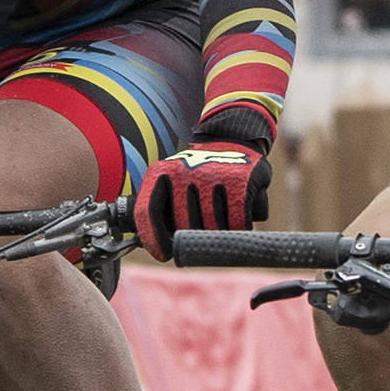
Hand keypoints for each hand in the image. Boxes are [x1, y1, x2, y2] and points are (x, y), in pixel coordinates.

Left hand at [130, 135, 272, 259]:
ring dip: (219, 231)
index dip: (154, 238)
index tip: (164, 254)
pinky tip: (238, 218)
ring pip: (213, 227)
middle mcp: (184, 172)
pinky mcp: (241, 179)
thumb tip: (158, 249)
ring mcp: (213, 175)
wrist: (230, 135)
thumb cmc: (198, 170)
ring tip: (222, 219)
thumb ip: (160, 210)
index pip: (148, 210)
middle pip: (185, 226)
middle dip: (194, 235)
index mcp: (161, 172)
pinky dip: (240, 226)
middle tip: (202, 230)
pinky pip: (239, 221)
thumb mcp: (171, 180)